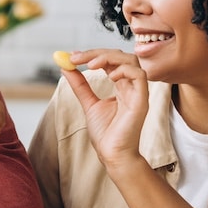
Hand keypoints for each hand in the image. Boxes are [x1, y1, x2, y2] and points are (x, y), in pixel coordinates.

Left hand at [60, 49, 149, 170]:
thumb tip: (66, 67)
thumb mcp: (88, 104)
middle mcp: (131, 86)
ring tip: (90, 64)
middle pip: (120, 56)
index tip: (72, 56)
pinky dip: (124, 70)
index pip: (110, 60)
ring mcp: (137, 92)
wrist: (112, 155)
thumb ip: (80, 85)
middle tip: (76, 58)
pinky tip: (110, 76)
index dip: (92, 54)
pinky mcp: (141, 101)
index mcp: (121, 86)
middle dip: (97, 53)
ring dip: (109, 57)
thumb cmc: (106, 134)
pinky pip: (139, 76)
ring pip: (131, 61)